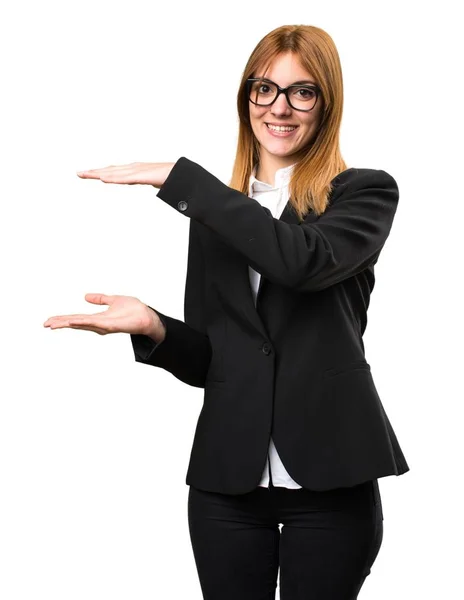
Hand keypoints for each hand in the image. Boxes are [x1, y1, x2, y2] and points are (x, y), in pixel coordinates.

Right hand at [43, 293, 164, 339]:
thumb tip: (85, 296)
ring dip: (68, 323)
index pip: (76, 318)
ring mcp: (104, 326)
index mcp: (97, 318)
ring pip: (82, 324)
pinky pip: (95, 324)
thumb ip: (100, 299)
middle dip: (60, 323)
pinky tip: (73, 322)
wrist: (147, 316)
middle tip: (46, 324)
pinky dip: (84, 323)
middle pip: (75, 323)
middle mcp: (98, 324)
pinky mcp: (111, 326)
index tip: (49, 320)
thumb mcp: (113, 300)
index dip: (62, 319)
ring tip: (54, 323)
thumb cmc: (133, 310)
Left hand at [76, 162, 175, 187]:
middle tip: (78, 173)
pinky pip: (125, 179)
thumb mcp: (155, 181)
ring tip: (84, 174)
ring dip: (98, 174)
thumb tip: (152, 182)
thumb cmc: (170, 176)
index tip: (89, 173)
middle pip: (110, 170)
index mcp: (135, 170)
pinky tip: (103, 179)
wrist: (182, 173)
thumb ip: (150, 181)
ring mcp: (137, 171)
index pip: (114, 171)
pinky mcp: (142, 175)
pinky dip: (113, 179)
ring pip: (114, 173)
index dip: (101, 172)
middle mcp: (133, 168)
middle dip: (94, 172)